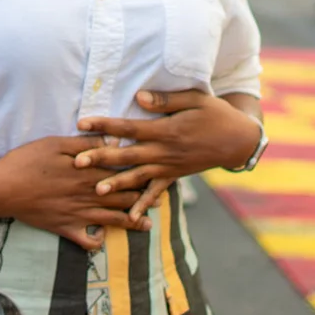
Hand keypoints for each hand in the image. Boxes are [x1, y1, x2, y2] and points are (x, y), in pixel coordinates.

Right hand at [0, 135, 145, 250]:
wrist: (1, 189)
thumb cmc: (26, 161)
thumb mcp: (54, 143)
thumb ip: (85, 144)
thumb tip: (112, 141)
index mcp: (87, 171)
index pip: (120, 171)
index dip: (140, 171)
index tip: (157, 170)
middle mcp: (87, 194)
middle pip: (121, 196)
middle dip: (143, 197)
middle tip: (162, 198)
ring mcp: (77, 214)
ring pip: (111, 218)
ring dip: (131, 221)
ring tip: (147, 224)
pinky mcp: (64, 228)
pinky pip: (87, 240)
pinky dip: (98, 240)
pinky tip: (104, 236)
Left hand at [75, 90, 262, 220]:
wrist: (238, 140)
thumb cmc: (215, 114)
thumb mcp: (195, 99)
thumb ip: (166, 100)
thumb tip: (139, 98)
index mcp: (166, 130)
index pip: (129, 127)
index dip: (105, 125)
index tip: (82, 123)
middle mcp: (165, 151)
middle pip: (127, 155)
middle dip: (101, 158)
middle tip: (77, 162)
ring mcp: (170, 166)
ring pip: (138, 177)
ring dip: (116, 183)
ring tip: (96, 190)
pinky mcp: (175, 176)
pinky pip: (157, 192)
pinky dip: (144, 204)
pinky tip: (130, 217)